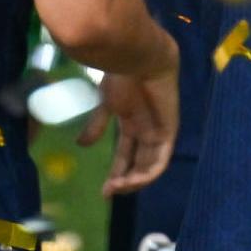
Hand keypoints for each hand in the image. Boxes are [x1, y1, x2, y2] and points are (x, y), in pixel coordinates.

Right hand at [83, 59, 179, 195]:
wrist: (140, 57)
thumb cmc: (121, 75)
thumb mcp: (105, 104)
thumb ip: (96, 125)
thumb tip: (81, 146)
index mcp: (131, 125)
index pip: (125, 156)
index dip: (115, 174)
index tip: (103, 191)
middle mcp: (146, 132)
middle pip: (138, 165)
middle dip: (124, 181)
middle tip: (109, 192)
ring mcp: (158, 132)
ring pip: (149, 166)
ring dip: (135, 181)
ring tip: (118, 188)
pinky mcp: (169, 131)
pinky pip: (161, 160)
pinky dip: (148, 174)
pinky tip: (133, 181)